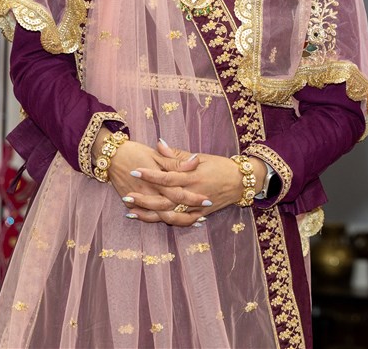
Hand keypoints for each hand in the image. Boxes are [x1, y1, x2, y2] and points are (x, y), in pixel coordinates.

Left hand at [122, 140, 264, 225]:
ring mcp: (196, 207)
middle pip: (165, 199)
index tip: (135, 171)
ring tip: (132, 211)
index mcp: (193, 176)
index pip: (168, 176)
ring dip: (150, 214)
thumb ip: (177, 155)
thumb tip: (159, 144)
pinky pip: (181, 222)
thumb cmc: (220, 166)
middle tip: (126, 196)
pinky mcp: (200, 215)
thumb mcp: (200, 157)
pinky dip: (166, 222)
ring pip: (170, 214)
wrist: (241, 181)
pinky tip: (151, 219)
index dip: (150, 174)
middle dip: (144, 199)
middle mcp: (193, 193)